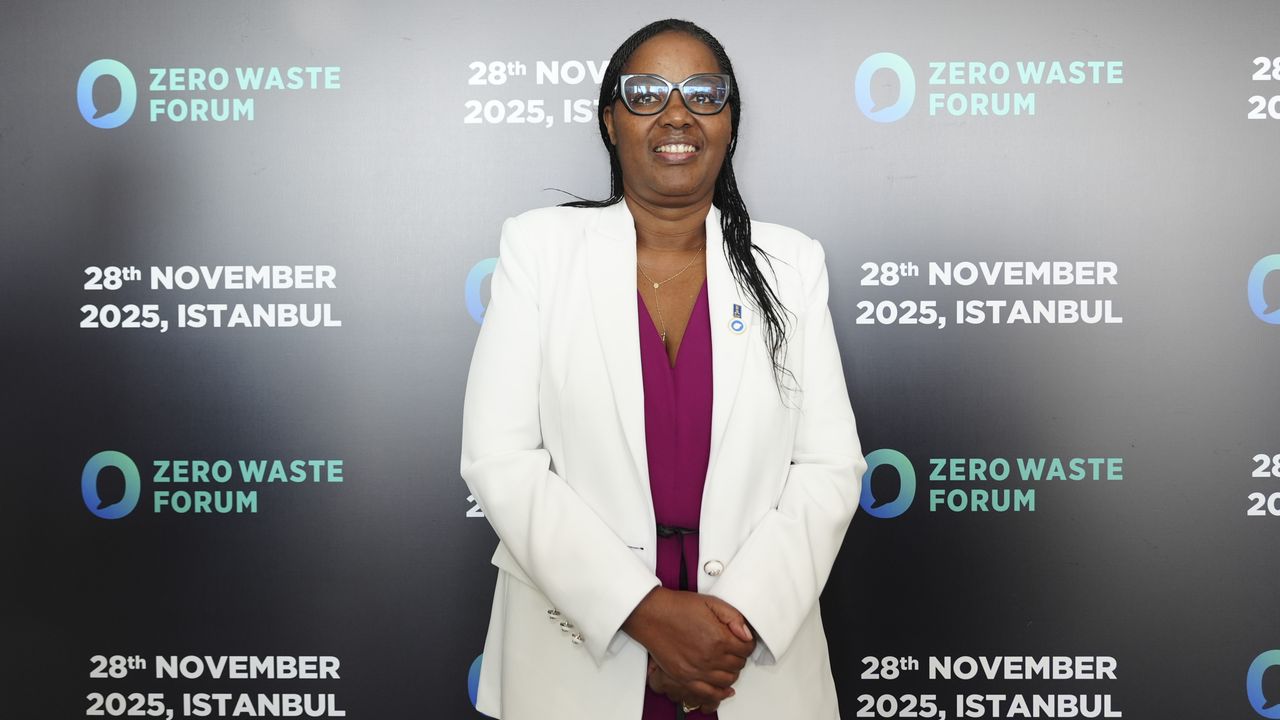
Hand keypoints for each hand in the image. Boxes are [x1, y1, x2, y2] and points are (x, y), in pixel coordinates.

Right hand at [623, 588, 755, 703]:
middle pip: (738, 665)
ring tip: (726, 663)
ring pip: (727, 680)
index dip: (747, 643)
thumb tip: (747, 634)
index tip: (743, 640)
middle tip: (733, 648)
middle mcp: (710, 658)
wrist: (651, 615)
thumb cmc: (677, 607)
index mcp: (719, 638)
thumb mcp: (711, 603)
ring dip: (731, 672)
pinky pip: (709, 693)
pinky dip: (720, 693)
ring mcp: (697, 671)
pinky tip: (725, 689)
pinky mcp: (685, 678)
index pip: (747, 648)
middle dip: (739, 656)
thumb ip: (733, 618)